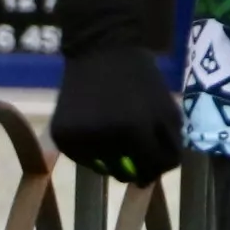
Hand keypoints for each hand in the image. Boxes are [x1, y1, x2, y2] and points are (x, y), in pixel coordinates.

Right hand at [47, 44, 182, 183]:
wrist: (100, 49)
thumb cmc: (140, 79)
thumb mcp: (167, 109)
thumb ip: (169, 146)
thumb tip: (152, 180)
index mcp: (132, 130)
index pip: (153, 167)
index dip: (161, 164)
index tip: (159, 153)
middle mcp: (102, 138)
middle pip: (125, 174)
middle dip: (136, 165)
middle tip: (137, 146)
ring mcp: (77, 139)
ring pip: (102, 169)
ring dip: (114, 160)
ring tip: (117, 134)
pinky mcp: (60, 137)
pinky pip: (83, 159)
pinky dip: (93, 152)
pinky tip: (98, 131)